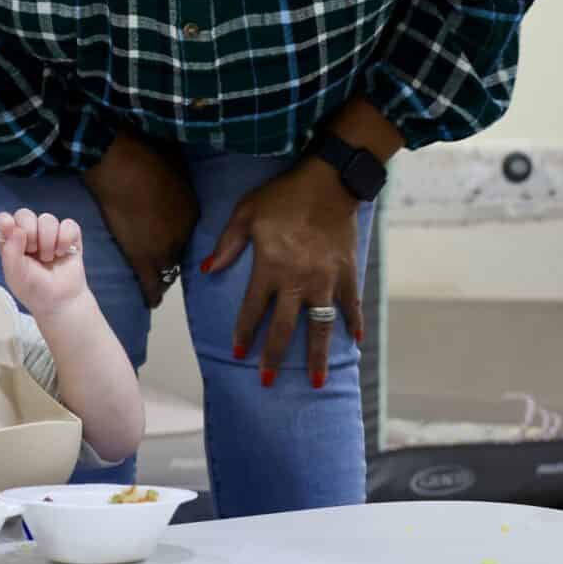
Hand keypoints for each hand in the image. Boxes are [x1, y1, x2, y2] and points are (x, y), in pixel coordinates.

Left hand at [0, 208, 86, 318]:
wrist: (60, 302)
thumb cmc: (34, 290)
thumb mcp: (16, 275)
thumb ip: (11, 253)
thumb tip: (16, 229)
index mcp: (11, 242)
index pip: (2, 221)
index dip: (4, 221)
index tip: (9, 227)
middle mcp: (29, 235)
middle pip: (25, 214)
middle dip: (30, 232)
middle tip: (32, 251)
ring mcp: (49, 234)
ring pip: (48, 219)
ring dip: (48, 241)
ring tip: (48, 259)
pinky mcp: (69, 235)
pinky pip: (68, 225)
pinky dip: (65, 239)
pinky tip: (62, 253)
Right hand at [80, 131, 199, 308]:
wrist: (118, 162)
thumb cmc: (144, 153)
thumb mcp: (173, 164)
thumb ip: (176, 183)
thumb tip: (171, 185)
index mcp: (193, 210)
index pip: (187, 233)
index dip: (177, 236)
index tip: (169, 237)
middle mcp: (184, 232)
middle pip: (180, 254)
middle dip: (173, 257)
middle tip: (162, 260)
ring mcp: (164, 246)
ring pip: (167, 271)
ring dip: (162, 276)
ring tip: (159, 286)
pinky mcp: (140, 256)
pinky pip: (150, 283)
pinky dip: (153, 294)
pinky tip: (153, 303)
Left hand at [207, 159, 363, 389]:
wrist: (329, 181)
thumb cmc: (283, 195)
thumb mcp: (246, 212)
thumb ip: (227, 244)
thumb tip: (207, 269)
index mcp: (270, 267)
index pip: (253, 310)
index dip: (244, 333)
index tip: (238, 352)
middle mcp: (298, 280)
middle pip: (284, 328)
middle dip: (273, 356)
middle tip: (267, 381)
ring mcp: (326, 280)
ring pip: (320, 327)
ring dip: (316, 356)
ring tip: (315, 382)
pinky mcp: (347, 273)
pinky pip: (351, 305)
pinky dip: (354, 323)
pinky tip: (355, 342)